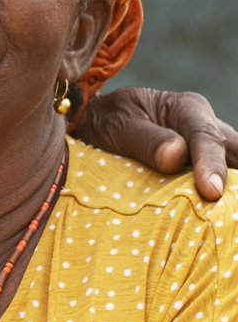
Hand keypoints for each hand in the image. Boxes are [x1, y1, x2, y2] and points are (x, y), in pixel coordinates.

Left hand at [73, 87, 237, 199]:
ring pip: (232, 166)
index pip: (207, 138)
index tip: (211, 192)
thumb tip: (177, 156)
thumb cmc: (107, 123)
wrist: (97, 125)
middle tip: (230, 207)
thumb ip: (147, 141)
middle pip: (232, 153)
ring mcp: (206, 148)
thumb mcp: (119, 126)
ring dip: (230, 188)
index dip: (211, 165)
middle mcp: (205, 125)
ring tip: (226, 212)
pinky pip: (221, 178)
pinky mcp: (202, 166)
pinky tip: (219, 213)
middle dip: (233, 179)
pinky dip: (222, 195)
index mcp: (188, 108)